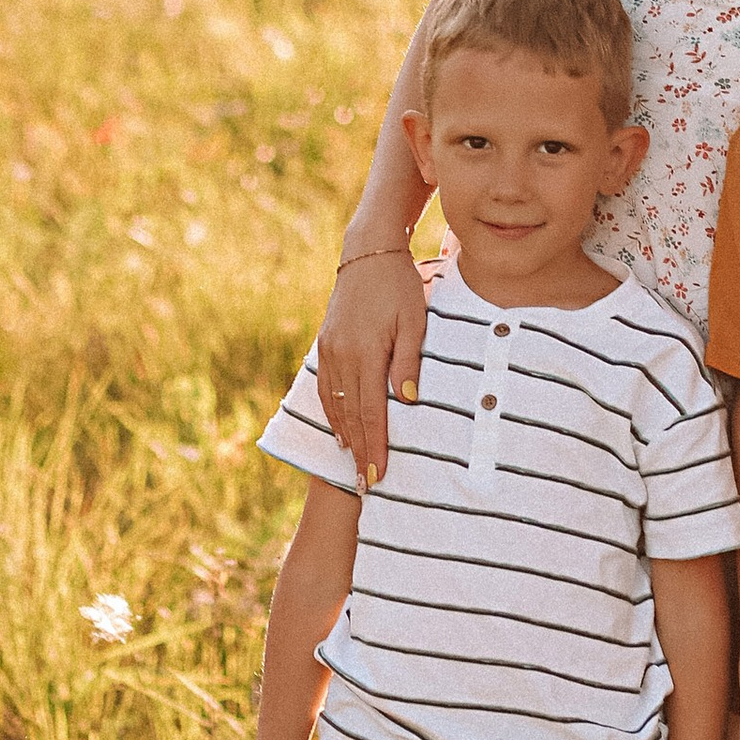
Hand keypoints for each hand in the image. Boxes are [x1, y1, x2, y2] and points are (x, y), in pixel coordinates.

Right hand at [312, 246, 427, 488]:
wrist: (367, 253)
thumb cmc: (400, 286)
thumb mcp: (414, 320)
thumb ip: (408, 360)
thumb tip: (407, 399)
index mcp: (366, 352)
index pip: (372, 411)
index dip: (375, 445)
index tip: (379, 474)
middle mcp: (342, 356)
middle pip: (351, 415)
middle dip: (359, 452)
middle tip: (365, 485)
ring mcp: (330, 350)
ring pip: (335, 404)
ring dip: (345, 437)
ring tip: (352, 465)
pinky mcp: (325, 344)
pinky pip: (326, 388)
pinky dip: (332, 413)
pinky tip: (340, 429)